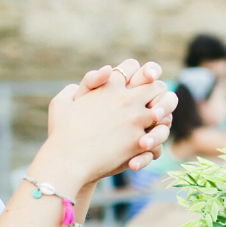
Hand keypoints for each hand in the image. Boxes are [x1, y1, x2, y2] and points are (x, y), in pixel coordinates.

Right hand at [39, 69, 168, 186]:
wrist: (68, 160)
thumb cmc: (61, 132)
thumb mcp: (61, 103)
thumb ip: (75, 88)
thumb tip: (92, 80)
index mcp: (110, 86)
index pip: (132, 66)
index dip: (138, 71)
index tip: (139, 79)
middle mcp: (127, 99)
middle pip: (156, 86)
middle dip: (158, 92)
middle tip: (156, 100)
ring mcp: (136, 120)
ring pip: (164, 109)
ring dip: (163, 114)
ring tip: (157, 121)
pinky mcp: (139, 141)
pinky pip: (159, 135)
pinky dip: (157, 138)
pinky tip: (149, 141)